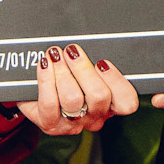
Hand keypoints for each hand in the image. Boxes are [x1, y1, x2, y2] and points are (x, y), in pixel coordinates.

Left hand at [0, 44, 139, 136]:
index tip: (102, 62)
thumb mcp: (88, 66)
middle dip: (83, 69)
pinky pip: (50, 103)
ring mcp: (74, 123)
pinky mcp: (51, 124)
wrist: (36, 91)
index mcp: (111, 104)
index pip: (127, 102)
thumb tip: (96, 39)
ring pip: (73, 99)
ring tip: (55, 55)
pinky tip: (45, 65)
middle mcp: (95, 116)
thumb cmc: (69, 76)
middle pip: (99, 96)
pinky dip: (46, 79)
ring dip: (63, 72)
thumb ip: (97, 58)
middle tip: (72, 51)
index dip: (118, 82)